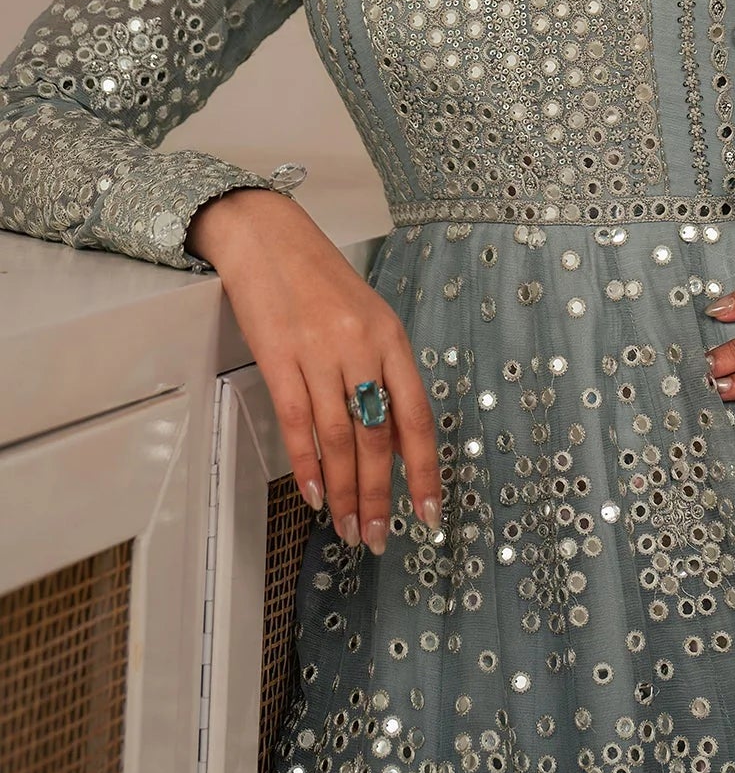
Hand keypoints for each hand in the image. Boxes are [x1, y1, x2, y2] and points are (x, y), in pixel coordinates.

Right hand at [188, 188, 441, 555]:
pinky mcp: (278, 358)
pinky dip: (306, 465)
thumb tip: (393, 442)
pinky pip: (297, 422)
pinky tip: (313, 494)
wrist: (268, 236)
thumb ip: (383, 374)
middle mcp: (361, 346)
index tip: (428, 513)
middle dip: (379, 496)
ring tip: (348, 528)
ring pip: (339, 438)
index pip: (416, 417)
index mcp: (391, 337)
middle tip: (379, 537)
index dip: (423, 471)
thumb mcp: (367, 318)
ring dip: (344, 492)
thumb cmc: (319, 279)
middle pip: (377, 437)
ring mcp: (319, 352)